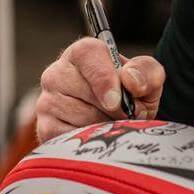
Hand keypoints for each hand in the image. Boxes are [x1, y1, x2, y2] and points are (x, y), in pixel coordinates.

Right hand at [36, 38, 165, 141]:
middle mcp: (57, 73)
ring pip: (78, 117)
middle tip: (126, 112)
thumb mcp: (149, 78)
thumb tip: (130, 79)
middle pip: (83, 91)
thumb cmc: (133, 93)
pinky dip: (90, 140)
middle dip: (112, 108)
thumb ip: (146, 71)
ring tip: (114, 121)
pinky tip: (99, 134)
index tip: (117, 100)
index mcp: (83, 53)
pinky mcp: (44, 128)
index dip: (104, 78)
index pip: (88, 55)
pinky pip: (68, 138)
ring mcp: (46, 101)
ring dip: (105, 125)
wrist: (123, 120)